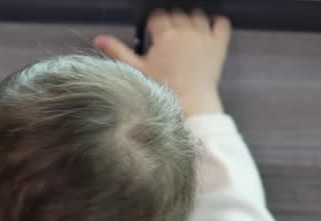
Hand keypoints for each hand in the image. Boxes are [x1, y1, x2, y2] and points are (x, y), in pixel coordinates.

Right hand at [94, 9, 230, 117]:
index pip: (157, 17)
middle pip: (177, 14)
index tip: (154, 36)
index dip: (155, 26)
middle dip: (172, 24)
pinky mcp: (219, 45)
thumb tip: (98, 39)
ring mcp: (204, 36)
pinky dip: (216, 23)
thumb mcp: (136, 71)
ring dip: (191, 22)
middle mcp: (185, 31)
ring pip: (197, 16)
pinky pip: (221, 23)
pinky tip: (210, 29)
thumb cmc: (162, 90)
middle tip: (169, 42)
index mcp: (164, 35)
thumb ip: (118, 52)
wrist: (191, 106)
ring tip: (186, 37)